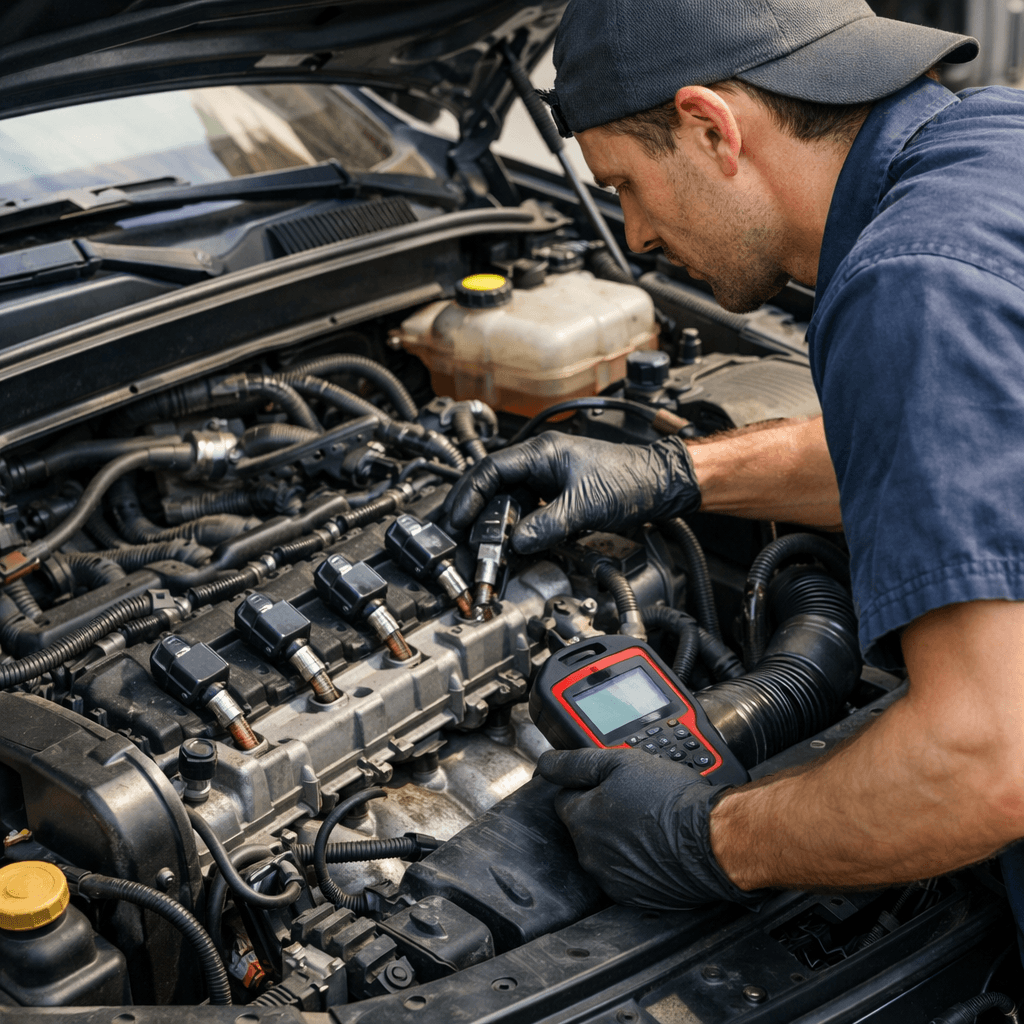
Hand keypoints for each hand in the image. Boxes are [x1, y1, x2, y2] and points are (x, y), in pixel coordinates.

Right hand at [446, 433, 700, 553]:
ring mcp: (550, 479)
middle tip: (456, 536)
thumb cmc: (632, 479)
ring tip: (478, 545)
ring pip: (509, 501)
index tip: (456, 519)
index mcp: (543, 452)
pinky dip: (516, 529)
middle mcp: (542, 462)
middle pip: (494, 486)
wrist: (663, 484)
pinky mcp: (559, 497)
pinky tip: (509, 545)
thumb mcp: (586, 504)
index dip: (469, 495)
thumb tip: (518, 542)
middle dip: (473, 512)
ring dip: (493, 523)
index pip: (491, 470)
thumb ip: (548, 524)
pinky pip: (528, 512)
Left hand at [537, 747, 767, 909]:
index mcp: (581, 818)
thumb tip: (547, 762)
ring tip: (651, 823)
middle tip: (636, 801)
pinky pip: (625, 873)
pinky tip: (656, 847)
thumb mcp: (621, 762)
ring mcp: (609, 878)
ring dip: (619, 837)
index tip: (610, 784)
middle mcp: (588, 853)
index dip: (589, 786)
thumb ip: (576, 762)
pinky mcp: (632, 896)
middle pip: (585, 825)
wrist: (710, 842)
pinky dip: (635, 861)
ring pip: (604, 850)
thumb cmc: (670, 801)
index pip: (566, 797)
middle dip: (604, 813)